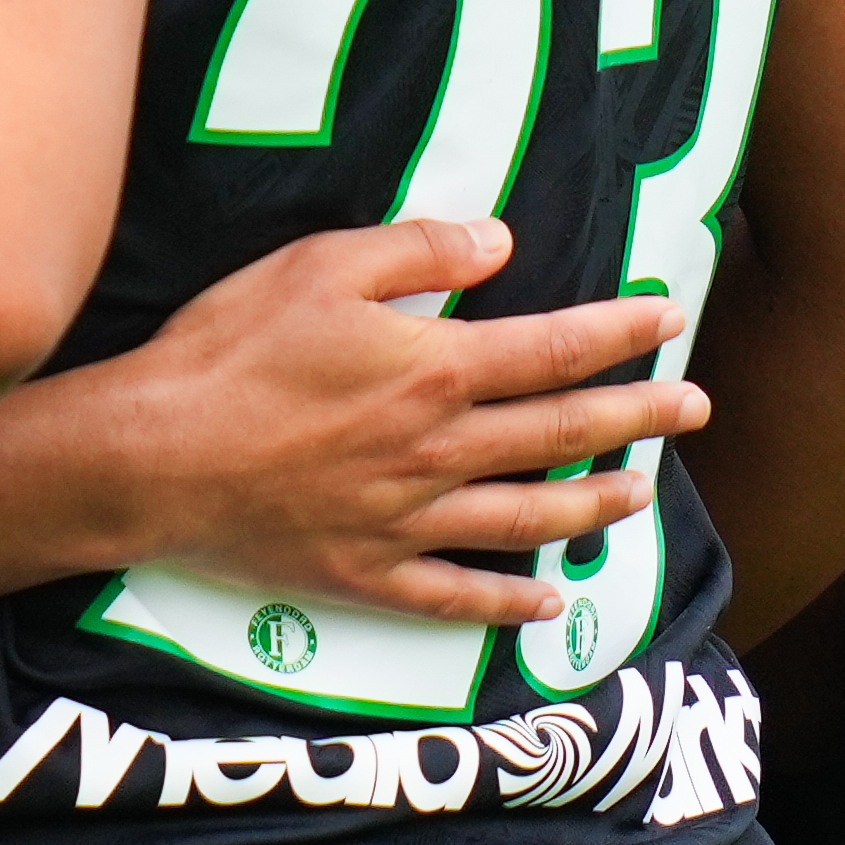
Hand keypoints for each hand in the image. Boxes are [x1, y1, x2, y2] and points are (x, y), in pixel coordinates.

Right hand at [106, 220, 699, 628]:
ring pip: (528, 518)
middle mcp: (439, 451)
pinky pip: (457, 598)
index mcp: (435, 370)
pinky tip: (544, 600)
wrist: (148, 458)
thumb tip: (500, 242)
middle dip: (640, 417)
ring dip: (595, 505)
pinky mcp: (367, 575)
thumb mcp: (317, 266)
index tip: (669, 321)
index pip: (556, 349)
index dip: (621, 334)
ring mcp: (409, 522)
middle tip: (697, 410)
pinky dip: (508, 603)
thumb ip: (418, 250)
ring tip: (639, 493)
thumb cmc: (226, 352)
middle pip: (563, 433)